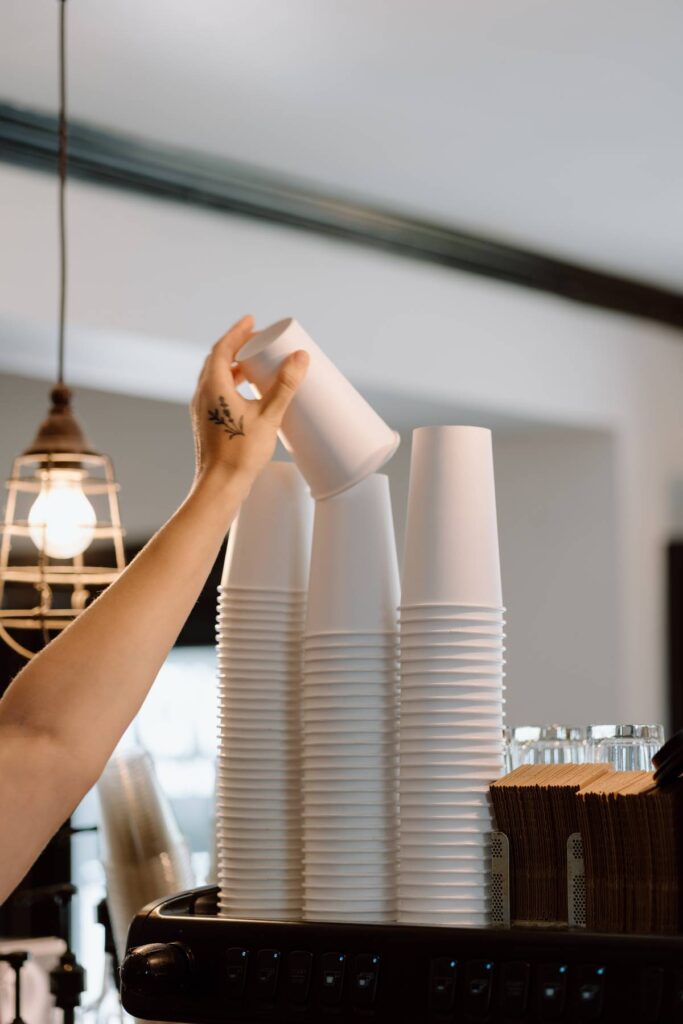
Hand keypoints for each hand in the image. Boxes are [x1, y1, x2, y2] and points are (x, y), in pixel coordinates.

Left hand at [190, 316, 308, 488]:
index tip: (251, 321)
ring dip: (234, 366)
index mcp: (213, 387)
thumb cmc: (241, 454)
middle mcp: (203, 395)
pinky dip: (231, 384)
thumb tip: (300, 356)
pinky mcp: (206, 423)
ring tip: (254, 364)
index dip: (237, 332)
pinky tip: (247, 394)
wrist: (220, 486)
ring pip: (215, 378)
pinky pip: (216, 393)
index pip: (222, 349)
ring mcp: (202, 410)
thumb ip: (284, 385)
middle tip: (256, 340)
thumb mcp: (269, 416)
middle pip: (217, 361)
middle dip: (236, 346)